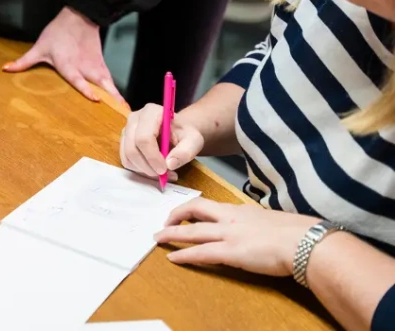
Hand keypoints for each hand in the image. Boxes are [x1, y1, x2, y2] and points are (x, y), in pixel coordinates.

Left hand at [2, 6, 125, 103]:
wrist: (79, 17)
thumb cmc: (58, 33)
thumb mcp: (39, 47)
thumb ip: (24, 62)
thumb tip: (5, 69)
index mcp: (69, 65)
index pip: (78, 79)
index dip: (86, 89)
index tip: (96, 98)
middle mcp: (85, 68)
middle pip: (99, 84)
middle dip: (108, 99)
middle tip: (117, 113)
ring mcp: (95, 67)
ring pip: (108, 84)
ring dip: (116, 97)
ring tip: (124, 112)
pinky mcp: (101, 66)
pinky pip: (110, 81)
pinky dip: (116, 92)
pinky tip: (122, 103)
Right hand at [120, 103, 203, 180]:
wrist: (176, 132)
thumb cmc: (184, 134)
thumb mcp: (193, 140)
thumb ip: (185, 151)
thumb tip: (170, 164)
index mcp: (151, 112)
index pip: (144, 137)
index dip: (152, 157)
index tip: (164, 169)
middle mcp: (134, 118)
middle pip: (132, 148)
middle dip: (147, 166)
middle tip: (163, 175)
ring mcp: (126, 130)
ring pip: (128, 156)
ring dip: (144, 170)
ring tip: (162, 173)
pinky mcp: (123, 141)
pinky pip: (126, 160)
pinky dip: (139, 170)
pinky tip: (153, 169)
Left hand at [154, 197, 319, 276]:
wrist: (305, 241)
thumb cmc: (296, 232)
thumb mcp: (271, 220)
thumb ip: (257, 222)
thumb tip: (256, 228)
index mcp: (240, 210)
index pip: (210, 204)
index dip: (193, 207)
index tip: (184, 211)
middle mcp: (230, 218)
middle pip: (194, 209)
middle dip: (175, 215)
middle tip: (164, 222)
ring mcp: (228, 234)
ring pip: (191, 230)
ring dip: (171, 234)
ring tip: (158, 238)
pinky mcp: (231, 252)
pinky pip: (200, 252)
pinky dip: (184, 254)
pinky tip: (173, 258)